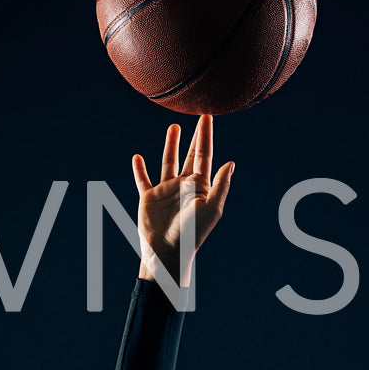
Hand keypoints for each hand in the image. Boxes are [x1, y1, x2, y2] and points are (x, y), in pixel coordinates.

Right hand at [132, 114, 234, 285]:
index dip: (206, 136)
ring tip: (174, 127)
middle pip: (190, 155)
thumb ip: (220, 185)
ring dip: (171, 145)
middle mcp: (185, 185)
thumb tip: (230, 162)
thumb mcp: (211, 208)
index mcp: (201, 186)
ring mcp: (167, 190)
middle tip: (198, 116)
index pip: (205, 155)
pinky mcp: (149, 198)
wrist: (167, 252)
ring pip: (169, 161)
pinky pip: (143, 179)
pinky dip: (139, 169)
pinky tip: (137, 157)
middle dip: (194, 137)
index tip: (208, 117)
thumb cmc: (192, 233)